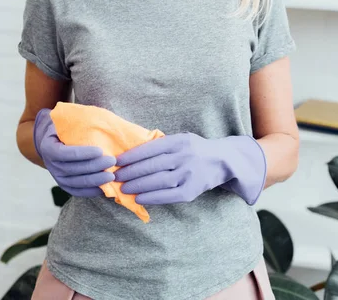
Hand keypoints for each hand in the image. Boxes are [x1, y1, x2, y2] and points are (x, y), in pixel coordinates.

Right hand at [33, 108, 116, 197]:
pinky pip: (77, 191)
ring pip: (77, 182)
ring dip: (95, 180)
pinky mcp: (64, 185)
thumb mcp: (64, 122)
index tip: (100, 150)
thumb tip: (98, 121)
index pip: (66, 153)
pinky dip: (91, 191)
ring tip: (112, 176)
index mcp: (49, 147)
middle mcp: (51, 165)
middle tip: (112, 161)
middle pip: (74, 169)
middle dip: (95, 166)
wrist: (50, 141)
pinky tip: (105, 187)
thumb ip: (75, 122)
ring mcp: (57, 177)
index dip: (83, 153)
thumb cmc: (63, 128)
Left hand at [115, 132, 266, 205]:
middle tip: (115, 176)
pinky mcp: (191, 190)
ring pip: (158, 180)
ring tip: (123, 188)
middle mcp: (184, 156)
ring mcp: (188, 174)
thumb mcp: (181, 139)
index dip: (132, 156)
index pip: (150, 148)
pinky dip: (152, 197)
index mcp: (178, 141)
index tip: (117, 161)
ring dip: (138, 185)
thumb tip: (133, 153)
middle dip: (130, 172)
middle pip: (152, 165)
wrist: (223, 160)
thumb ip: (162, 144)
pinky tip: (139, 198)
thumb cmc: (195, 149)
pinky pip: (168, 195)